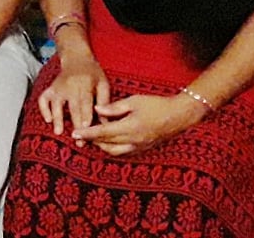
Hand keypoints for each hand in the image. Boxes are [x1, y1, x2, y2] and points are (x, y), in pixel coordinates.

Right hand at [38, 50, 109, 135]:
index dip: (85, 114)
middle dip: (75, 124)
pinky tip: (48, 120)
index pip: (85, 101)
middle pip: (72, 106)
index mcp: (85, 83)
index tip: (86, 128)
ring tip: (59, 132)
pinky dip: (43, 109)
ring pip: (56, 104)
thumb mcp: (103, 83)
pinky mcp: (50, 88)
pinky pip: (43, 99)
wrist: (76, 58)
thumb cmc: (93, 73)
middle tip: (79, 140)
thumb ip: (104, 102)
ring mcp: (58, 87)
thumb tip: (106, 122)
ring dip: (57, 118)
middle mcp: (69, 85)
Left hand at [71, 93, 206, 155]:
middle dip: (91, 140)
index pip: (103, 133)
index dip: (87, 133)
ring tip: (91, 138)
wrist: (178, 115)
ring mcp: (138, 146)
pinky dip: (112, 148)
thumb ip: (114, 107)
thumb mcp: (134, 101)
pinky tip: (107, 141)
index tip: (74, 133)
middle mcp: (133, 141)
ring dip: (100, 146)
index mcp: (129, 128)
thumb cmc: (156, 104)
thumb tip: (97, 110)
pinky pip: (123, 152)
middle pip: (106, 144)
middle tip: (78, 135)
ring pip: (113, 151)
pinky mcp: (142, 148)